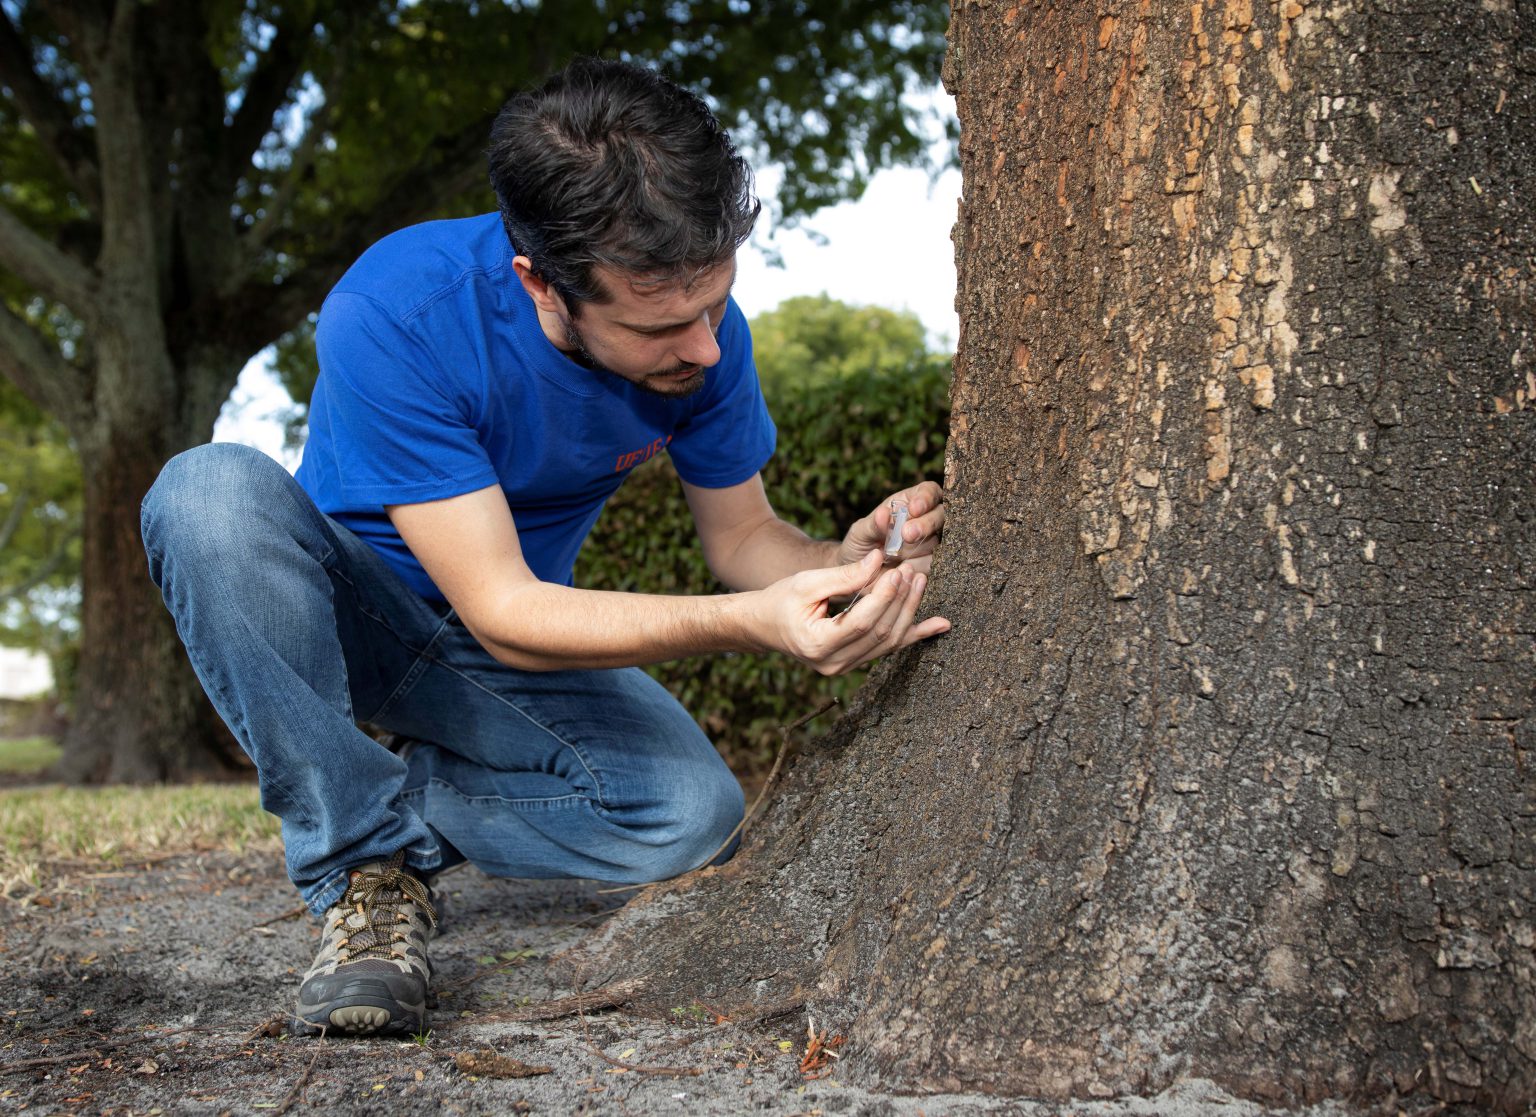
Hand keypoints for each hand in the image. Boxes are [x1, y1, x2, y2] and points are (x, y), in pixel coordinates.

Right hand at [754, 549, 950, 675]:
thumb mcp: (807, 583)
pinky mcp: (853, 662)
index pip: (860, 622)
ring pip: (888, 643)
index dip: (883, 597)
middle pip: (879, 634)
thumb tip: (879, 560)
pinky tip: (939, 624)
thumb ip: (845, 576)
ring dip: (909, 612)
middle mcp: (833, 664)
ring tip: (920, 582)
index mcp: (817, 645)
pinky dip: (915, 634)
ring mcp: (844, 667)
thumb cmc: (780, 600)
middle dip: (899, 601)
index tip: (896, 571)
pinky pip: (888, 648)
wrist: (764, 625)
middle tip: (912, 571)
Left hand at [835, 481, 945, 572]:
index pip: (928, 492)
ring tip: (899, 556)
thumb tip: (883, 514)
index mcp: (909, 502)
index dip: (925, 498)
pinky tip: (901, 568)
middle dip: (926, 523)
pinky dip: (918, 566)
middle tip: (908, 534)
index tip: (914, 508)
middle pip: (941, 514)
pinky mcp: (929, 563)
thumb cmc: (861, 544)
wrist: (859, 574)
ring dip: (923, 547)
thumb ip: (873, 524)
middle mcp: (925, 519)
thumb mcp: (861, 532)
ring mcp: (930, 542)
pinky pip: (932, 564)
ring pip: (940, 540)